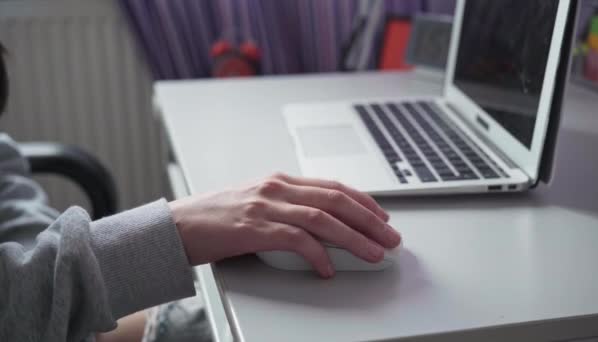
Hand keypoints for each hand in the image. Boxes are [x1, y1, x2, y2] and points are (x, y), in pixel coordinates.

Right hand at [169, 173, 401, 277]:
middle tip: (390, 236)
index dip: (363, 201)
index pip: (333, 186)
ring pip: (323, 218)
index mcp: (279, 181)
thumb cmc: (214, 217)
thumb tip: (321, 226)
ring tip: (374, 253)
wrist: (176, 225)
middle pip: (336, 199)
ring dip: (354, 237)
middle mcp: (277, 188)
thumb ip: (286, 207)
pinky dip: (318, 255)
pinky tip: (328, 268)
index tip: (382, 216)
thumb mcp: (256, 203)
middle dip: (370, 219)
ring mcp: (266, 206)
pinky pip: (296, 239)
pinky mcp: (254, 228)